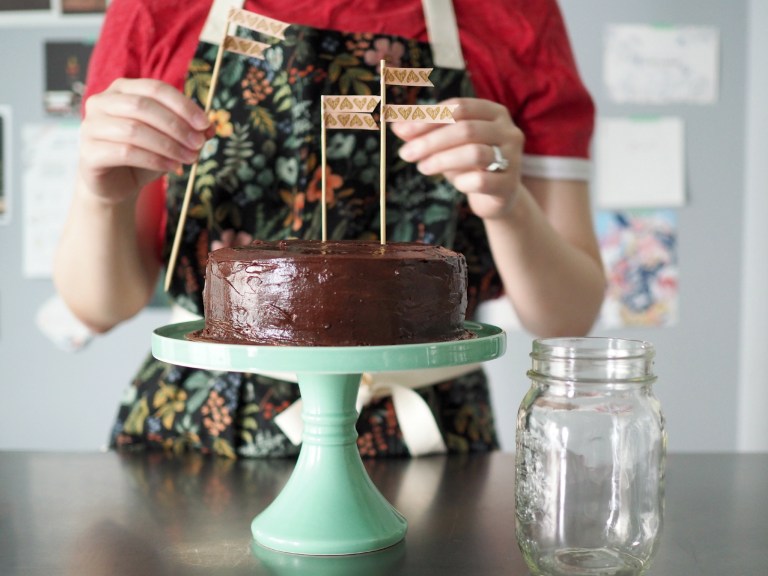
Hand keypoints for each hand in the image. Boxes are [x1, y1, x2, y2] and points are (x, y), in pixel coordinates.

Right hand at [78, 78, 211, 204]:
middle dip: (177, 126)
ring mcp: (91, 126)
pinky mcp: (89, 152)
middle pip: (143, 107)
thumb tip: (210, 127)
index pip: (155, 88)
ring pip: (135, 130)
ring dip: (169, 145)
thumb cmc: (144, 155)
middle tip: (199, 144)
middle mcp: (101, 102)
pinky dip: (155, 160)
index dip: (183, 105)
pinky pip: (126, 152)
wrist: (116, 184)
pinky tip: (174, 168)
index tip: (206, 124)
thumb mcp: (170, 139)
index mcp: (122, 89)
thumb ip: (189, 129)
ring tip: (191, 159)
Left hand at [391, 97, 523, 219]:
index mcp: (493, 113)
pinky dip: (462, 182)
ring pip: (474, 153)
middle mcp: (508, 131)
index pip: (459, 107)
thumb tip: (395, 125)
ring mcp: (513, 158)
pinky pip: (481, 181)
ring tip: (422, 167)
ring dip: (442, 160)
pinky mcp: (509, 185)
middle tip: (405, 154)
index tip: (402, 131)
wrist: (496, 196)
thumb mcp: (446, 145)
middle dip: (431, 141)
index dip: (429, 117)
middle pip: (466, 129)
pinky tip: (455, 183)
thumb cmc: (469, 164)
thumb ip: (424, 133)